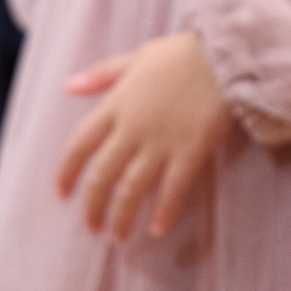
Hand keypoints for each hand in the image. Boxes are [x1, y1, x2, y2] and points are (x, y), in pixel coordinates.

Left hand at [56, 31, 233, 238]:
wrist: (228, 55)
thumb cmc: (184, 53)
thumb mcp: (137, 56)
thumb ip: (103, 74)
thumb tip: (68, 86)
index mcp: (116, 105)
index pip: (80, 145)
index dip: (67, 172)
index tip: (62, 193)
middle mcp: (132, 129)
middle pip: (102, 175)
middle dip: (94, 206)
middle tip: (92, 227)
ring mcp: (161, 142)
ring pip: (131, 188)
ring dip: (122, 217)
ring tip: (118, 237)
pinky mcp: (190, 151)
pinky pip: (173, 189)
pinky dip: (165, 211)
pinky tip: (158, 229)